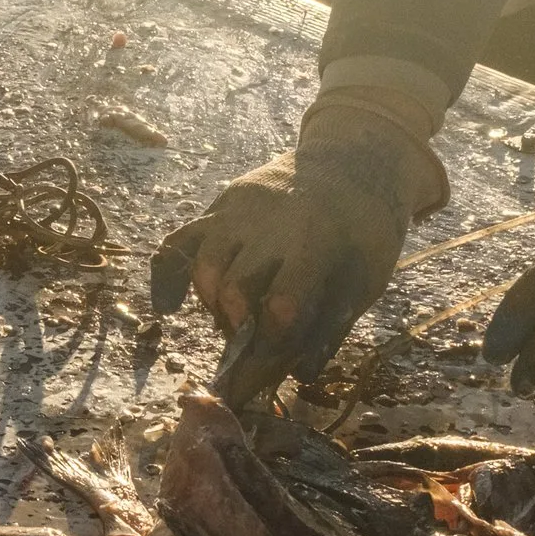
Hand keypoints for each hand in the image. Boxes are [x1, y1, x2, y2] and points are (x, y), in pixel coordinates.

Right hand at [150, 101, 447, 403]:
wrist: (352, 159)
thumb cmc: (364, 230)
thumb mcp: (365, 278)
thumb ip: (331, 325)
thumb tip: (298, 376)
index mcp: (315, 240)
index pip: (282, 302)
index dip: (274, 342)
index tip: (272, 363)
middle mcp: (269, 222)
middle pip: (234, 288)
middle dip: (239, 327)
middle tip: (253, 339)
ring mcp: (238, 210)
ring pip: (203, 267)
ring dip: (214, 306)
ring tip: (234, 317)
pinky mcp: (219, 206)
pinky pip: (178, 243)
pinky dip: (168, 277)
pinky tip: (171, 306)